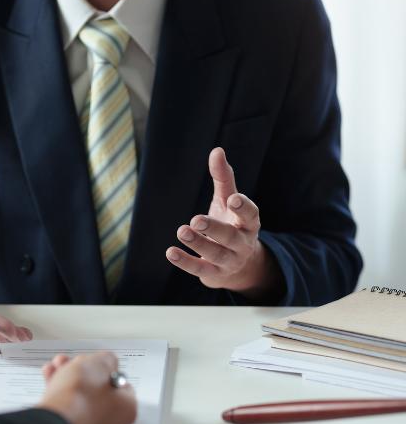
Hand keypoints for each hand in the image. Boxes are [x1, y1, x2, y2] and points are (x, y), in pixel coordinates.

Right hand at [37, 352, 136, 423]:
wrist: (54, 420)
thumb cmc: (81, 396)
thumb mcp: (101, 363)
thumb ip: (108, 360)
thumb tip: (105, 362)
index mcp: (125, 408)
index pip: (120, 384)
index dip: (106, 368)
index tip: (96, 361)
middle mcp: (109, 422)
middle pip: (96, 388)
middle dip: (82, 370)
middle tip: (75, 361)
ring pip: (79, 395)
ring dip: (67, 376)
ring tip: (58, 364)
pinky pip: (65, 405)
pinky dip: (58, 389)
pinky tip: (50, 375)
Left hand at [165, 147, 283, 299]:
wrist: (237, 265)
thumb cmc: (231, 224)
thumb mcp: (228, 202)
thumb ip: (224, 178)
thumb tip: (217, 150)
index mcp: (248, 224)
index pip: (251, 215)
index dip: (244, 208)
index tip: (233, 199)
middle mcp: (242, 243)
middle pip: (231, 237)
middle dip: (215, 228)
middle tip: (196, 219)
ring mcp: (229, 261)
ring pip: (216, 253)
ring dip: (198, 243)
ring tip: (182, 231)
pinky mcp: (213, 273)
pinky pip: (199, 268)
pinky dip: (185, 261)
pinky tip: (171, 252)